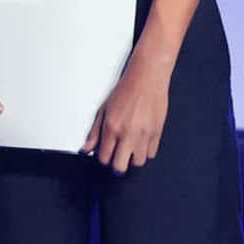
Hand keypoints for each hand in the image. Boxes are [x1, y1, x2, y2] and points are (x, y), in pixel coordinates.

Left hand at [88, 49, 171, 174]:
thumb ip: (94, 132)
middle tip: (118, 160)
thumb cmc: (126, 89)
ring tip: (131, 149)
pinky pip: (152, 153)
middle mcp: (128, 133)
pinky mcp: (157, 132)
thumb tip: (86, 149)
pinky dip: (146, 151)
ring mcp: (144, 134)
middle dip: (117, 166)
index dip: (104, 159)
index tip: (106, 155)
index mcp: (112, 127)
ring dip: (133, 159)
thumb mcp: (104, 109)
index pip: (104, 157)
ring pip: (138, 162)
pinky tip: (142, 142)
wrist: (147, 77)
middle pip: (120, 166)